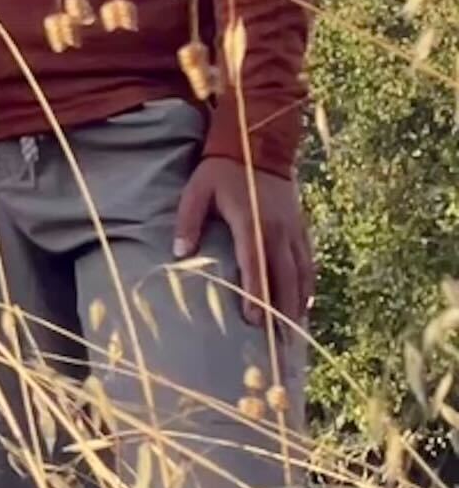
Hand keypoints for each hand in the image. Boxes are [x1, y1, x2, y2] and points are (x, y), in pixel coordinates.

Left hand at [176, 157, 316, 332]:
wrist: (259, 145)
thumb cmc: (221, 169)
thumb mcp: (197, 190)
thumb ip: (187, 221)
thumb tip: (179, 253)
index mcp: (252, 223)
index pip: (256, 264)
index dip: (257, 293)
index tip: (255, 319)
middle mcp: (279, 230)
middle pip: (285, 277)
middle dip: (282, 311)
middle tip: (280, 342)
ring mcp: (294, 230)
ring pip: (301, 273)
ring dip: (298, 304)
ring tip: (294, 333)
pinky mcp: (301, 228)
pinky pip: (308, 263)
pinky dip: (308, 286)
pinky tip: (304, 304)